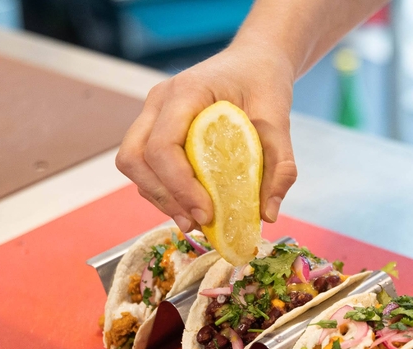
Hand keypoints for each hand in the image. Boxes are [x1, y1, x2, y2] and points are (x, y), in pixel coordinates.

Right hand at [115, 42, 297, 231]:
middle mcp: (159, 101)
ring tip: (194, 220)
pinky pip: (145, 165)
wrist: (254, 62)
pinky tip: (190, 205)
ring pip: (133, 164)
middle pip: (133, 158)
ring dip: (159, 197)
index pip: (161, 146)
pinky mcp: (155, 128)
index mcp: (186, 92)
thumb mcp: (279, 120)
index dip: (179, 186)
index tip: (207, 213)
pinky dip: (163, 190)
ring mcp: (152, 113)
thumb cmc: (263, 83)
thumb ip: (280, 166)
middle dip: (163, 197)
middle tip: (197, 222)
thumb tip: (268, 215)